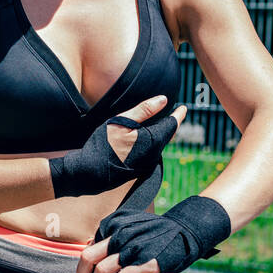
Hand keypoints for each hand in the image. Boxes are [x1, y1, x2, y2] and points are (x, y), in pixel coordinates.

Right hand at [47, 95, 187, 197]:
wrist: (88, 172)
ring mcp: (147, 164)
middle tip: (174, 114)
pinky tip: (143, 138)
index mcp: (152, 141)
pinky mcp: (139, 170)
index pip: (172, 125)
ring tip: (158, 123)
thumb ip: (144, 110)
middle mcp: (153, 155)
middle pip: (166, 135)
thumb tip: (164, 99)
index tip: (184, 108)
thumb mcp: (121, 121)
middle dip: (170, 124)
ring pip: (159, 144)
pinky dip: (151, 142)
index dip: (178, 115)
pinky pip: (151, 153)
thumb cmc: (103, 144)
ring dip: (160, 133)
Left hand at [75, 195, 232, 272]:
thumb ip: (113, 233)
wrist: (184, 232)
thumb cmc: (154, 232)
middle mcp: (120, 235)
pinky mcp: (145, 261)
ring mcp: (132, 248)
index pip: (89, 245)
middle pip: (88, 256)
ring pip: (102, 269)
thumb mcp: (130, 223)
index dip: (84, 262)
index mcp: (114, 225)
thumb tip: (91, 246)